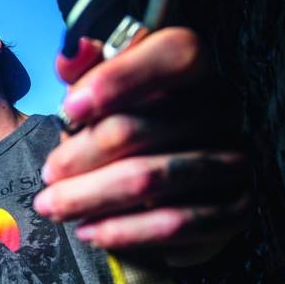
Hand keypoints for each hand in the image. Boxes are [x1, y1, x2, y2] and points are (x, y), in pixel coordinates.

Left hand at [32, 28, 251, 264]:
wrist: (159, 200)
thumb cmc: (120, 137)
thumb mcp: (99, 100)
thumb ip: (85, 72)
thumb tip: (70, 52)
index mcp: (193, 68)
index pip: (176, 53)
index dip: (121, 78)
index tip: (70, 109)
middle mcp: (224, 107)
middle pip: (146, 126)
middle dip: (83, 154)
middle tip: (48, 174)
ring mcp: (235, 158)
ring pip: (153, 178)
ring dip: (91, 196)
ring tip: (53, 207)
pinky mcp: (236, 208)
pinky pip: (176, 222)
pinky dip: (125, 230)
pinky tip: (89, 231)